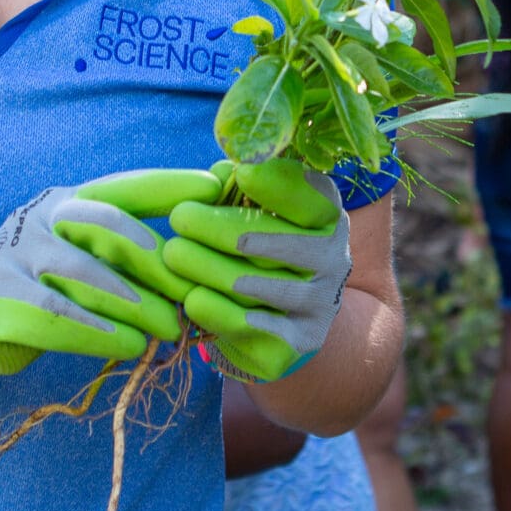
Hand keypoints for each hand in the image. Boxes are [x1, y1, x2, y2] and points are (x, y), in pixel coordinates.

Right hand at [0, 170, 217, 405]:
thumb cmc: (39, 290)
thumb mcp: (80, 259)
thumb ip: (127, 254)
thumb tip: (202, 254)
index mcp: (64, 201)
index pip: (122, 187)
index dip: (169, 186)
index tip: (214, 188)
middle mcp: (37, 220)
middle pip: (105, 225)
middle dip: (156, 259)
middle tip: (193, 292)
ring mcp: (10, 258)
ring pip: (82, 274)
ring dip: (133, 304)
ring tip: (170, 328)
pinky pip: (54, 317)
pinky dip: (97, 333)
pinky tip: (129, 346)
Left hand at [161, 157, 351, 382]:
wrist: (282, 319)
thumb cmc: (257, 248)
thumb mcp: (250, 214)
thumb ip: (236, 192)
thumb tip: (218, 176)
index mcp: (327, 217)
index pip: (315, 196)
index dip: (281, 184)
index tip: (242, 173)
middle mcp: (335, 257)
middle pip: (284, 241)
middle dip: (224, 228)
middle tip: (179, 217)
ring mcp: (324, 300)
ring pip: (270, 286)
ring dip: (217, 270)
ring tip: (175, 255)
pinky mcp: (305, 337)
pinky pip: (264, 328)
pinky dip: (227, 314)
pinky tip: (195, 301)